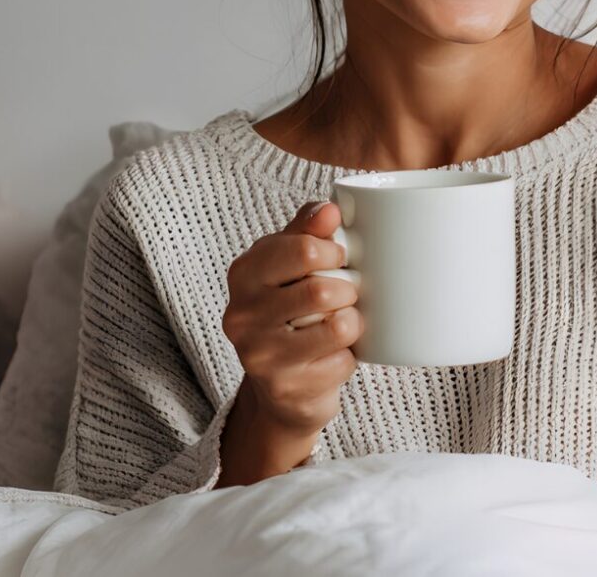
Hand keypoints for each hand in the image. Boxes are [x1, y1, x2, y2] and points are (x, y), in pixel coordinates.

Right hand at [222, 200, 360, 436]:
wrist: (281, 388)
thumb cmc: (290, 311)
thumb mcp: (288, 264)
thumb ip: (306, 230)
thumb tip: (331, 208)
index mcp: (242, 274)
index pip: (303, 249)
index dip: (335, 251)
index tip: (339, 257)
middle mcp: (241, 315)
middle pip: (322, 290)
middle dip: (349, 289)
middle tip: (348, 292)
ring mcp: (260, 356)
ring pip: (338, 327)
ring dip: (354, 322)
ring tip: (346, 322)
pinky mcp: (285, 389)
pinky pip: (343, 363)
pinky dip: (350, 358)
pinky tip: (333, 356)